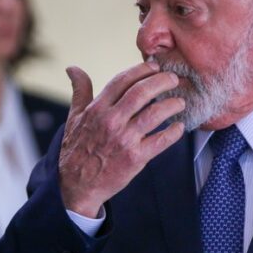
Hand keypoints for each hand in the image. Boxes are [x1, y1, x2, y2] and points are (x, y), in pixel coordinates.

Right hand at [59, 62, 185, 217]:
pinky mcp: (135, 158)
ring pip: (154, 114)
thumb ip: (80, 91)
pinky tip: (179, 127)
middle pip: (141, 92)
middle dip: (162, 81)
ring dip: (171, 104)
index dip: (142, 69)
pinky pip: (161, 141)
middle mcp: (111, 121)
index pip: (122, 80)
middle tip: (174, 79)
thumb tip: (72, 68)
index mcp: (97, 109)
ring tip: (180, 101)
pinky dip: (173, 132)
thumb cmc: (76, 149)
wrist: (77, 185)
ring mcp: (124, 139)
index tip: (155, 67)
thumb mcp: (74, 117)